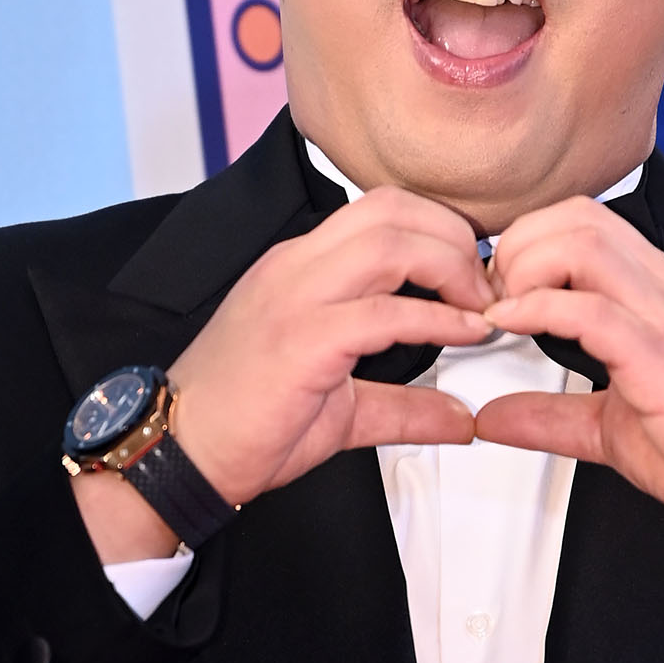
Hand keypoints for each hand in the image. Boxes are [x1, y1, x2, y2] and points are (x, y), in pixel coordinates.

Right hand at [165, 186, 493, 506]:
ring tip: (480, 306)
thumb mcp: (340, 407)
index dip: (440, 230)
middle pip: (392, 209)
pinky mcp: (301, 339)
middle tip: (487, 287)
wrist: (177, 453)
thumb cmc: (244, 423)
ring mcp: (295, 296)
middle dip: (453, 238)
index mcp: (300, 265)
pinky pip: (383, 312)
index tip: (475, 273)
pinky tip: (466, 333)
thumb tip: (461, 416)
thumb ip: (404, 405)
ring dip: (450, 267)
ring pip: (390, 242)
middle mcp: (296, 266)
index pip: (381, 210)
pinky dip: (436, 318)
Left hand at [474, 198, 663, 570]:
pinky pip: (592, 309)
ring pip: (583, 243)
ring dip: (524, 267)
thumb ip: (552, 415)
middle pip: (577, 216)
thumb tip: (493, 415)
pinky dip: (537, 308)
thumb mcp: (615, 428)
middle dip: (518, 244)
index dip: (528, 243)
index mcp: (660, 292)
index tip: (496, 293)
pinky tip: (508, 327)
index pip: (586, 223)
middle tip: (492, 299)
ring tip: (502, 311)